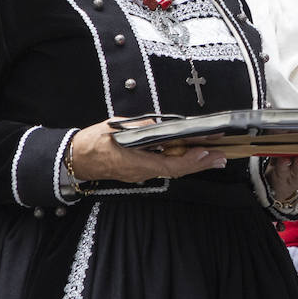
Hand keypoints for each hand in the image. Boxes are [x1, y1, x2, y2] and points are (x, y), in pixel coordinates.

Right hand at [69, 119, 228, 183]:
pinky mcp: (140, 171)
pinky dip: (181, 162)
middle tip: (222, 157)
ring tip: (214, 156)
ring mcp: (141, 173)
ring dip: (194, 163)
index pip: (171, 165)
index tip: (206, 153)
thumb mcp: (118, 128)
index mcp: (137, 163)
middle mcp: (142, 172)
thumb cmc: (93, 142)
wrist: (75, 158)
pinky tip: (192, 157)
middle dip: (201, 164)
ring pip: (173, 170)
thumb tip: (161, 125)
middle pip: (177, 170)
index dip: (191, 161)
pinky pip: (165, 167)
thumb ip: (142, 127)